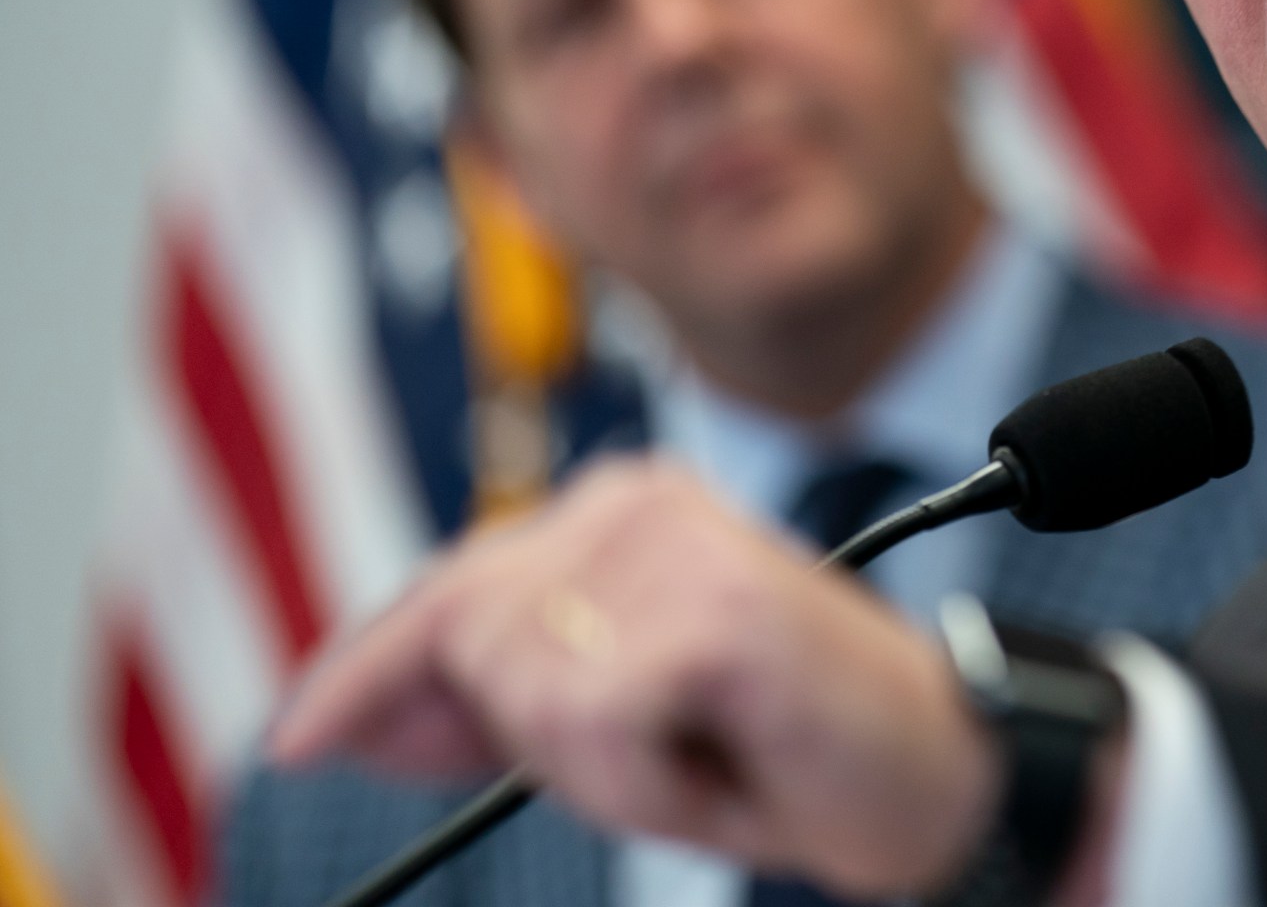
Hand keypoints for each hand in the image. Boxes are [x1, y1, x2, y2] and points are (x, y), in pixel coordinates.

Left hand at [267, 458, 1000, 898]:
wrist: (942, 775)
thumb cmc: (787, 744)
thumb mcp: (617, 717)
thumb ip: (494, 695)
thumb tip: (346, 714)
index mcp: (620, 506)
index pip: (450, 584)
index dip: (365, 670)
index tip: (301, 733)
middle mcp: (639, 502)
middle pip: (465, 640)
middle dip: (529, 739)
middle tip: (660, 761)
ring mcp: (678, 548)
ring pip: (522, 692)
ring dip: (601, 771)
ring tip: (703, 758)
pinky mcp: (714, 611)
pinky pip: (590, 730)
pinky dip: (647, 788)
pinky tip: (723, 774)